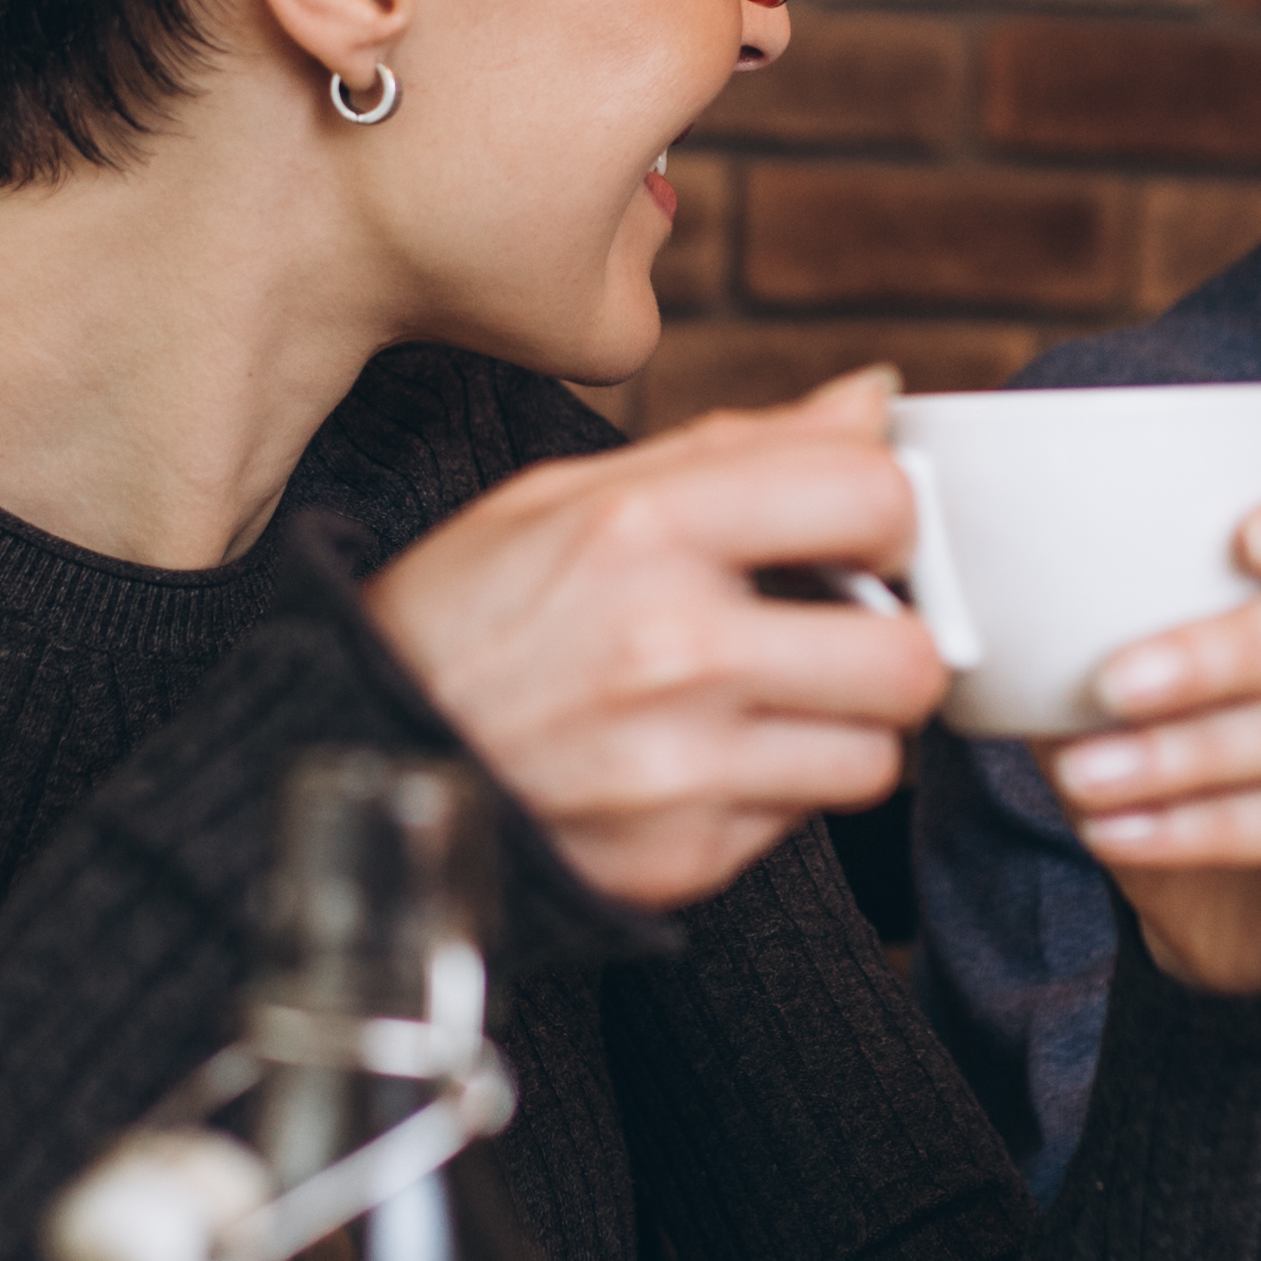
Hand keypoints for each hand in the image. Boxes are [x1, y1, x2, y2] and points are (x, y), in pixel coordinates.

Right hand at [362, 371, 951, 910]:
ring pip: (874, 759)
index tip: (859, 532)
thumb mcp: (566, 497)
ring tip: (766, 705)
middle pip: (910, 659)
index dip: (888, 516)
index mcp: (642, 529)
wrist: (350, 760)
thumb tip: (872, 401)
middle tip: (839, 634)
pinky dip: (766, 794)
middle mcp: (670, 650)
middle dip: (892, 645)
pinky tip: (694, 762)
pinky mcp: (676, 860)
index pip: (872, 499)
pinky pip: (796, 826)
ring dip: (840, 731)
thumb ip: (735, 447)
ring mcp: (677, 769)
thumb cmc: (463, 616)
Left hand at [1036, 472, 1260, 995]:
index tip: (1248, 538)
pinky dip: (1209, 826)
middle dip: (1226, 649)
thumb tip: (966, 601)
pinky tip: (1123, 834)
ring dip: (1193, 750)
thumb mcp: (1109, 698)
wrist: (1228, 918)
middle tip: (1112, 682)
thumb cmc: (1170, 771)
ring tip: (1089, 777)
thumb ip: (1069, 643)